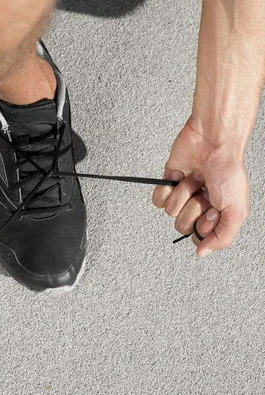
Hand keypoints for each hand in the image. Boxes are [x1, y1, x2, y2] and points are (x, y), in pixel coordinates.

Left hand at [152, 117, 248, 255]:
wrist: (213, 142)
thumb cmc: (228, 170)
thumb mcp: (237, 211)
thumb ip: (222, 238)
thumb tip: (203, 252)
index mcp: (216, 214)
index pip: (199, 235)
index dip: (203, 225)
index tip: (213, 210)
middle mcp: (199, 205)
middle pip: (181, 226)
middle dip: (192, 208)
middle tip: (204, 193)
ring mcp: (183, 193)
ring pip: (170, 211)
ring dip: (183, 194)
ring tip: (196, 180)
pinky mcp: (168, 181)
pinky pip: (157, 199)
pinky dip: (166, 188)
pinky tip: (180, 178)